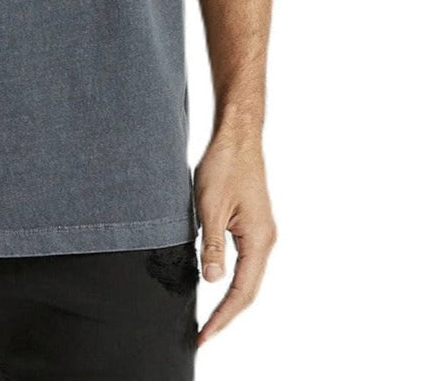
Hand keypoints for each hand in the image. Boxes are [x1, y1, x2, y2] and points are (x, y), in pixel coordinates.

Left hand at [193, 131, 276, 347]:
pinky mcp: (253, 224)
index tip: (206, 335)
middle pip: (249, 289)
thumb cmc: (225, 165)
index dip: (224, 317)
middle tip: (205, 334)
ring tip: (211, 319)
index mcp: (259, 239)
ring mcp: (261, 232)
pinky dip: (233, 279)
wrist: (238, 136)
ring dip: (231, 299)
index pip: (242, 291)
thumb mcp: (210, 206)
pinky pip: (246, 261)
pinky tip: (218, 283)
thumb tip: (211, 281)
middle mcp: (265, 240)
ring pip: (249, 277)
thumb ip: (212, 245)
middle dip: (227, 315)